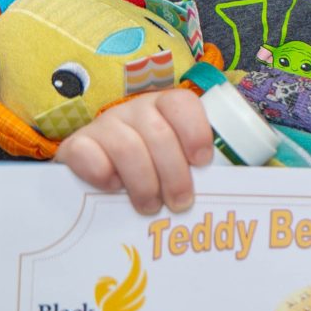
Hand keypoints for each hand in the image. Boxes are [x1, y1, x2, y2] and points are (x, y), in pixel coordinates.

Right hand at [55, 88, 215, 214]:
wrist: (93, 175)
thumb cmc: (149, 171)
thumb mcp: (176, 163)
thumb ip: (199, 169)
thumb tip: (234, 189)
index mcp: (164, 108)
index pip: (182, 103)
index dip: (195, 130)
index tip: (202, 163)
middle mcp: (134, 110)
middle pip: (158, 133)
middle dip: (174, 173)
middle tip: (179, 203)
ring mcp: (103, 125)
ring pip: (127, 147)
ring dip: (143, 182)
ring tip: (149, 207)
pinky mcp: (76, 145)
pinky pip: (86, 154)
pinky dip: (101, 174)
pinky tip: (111, 187)